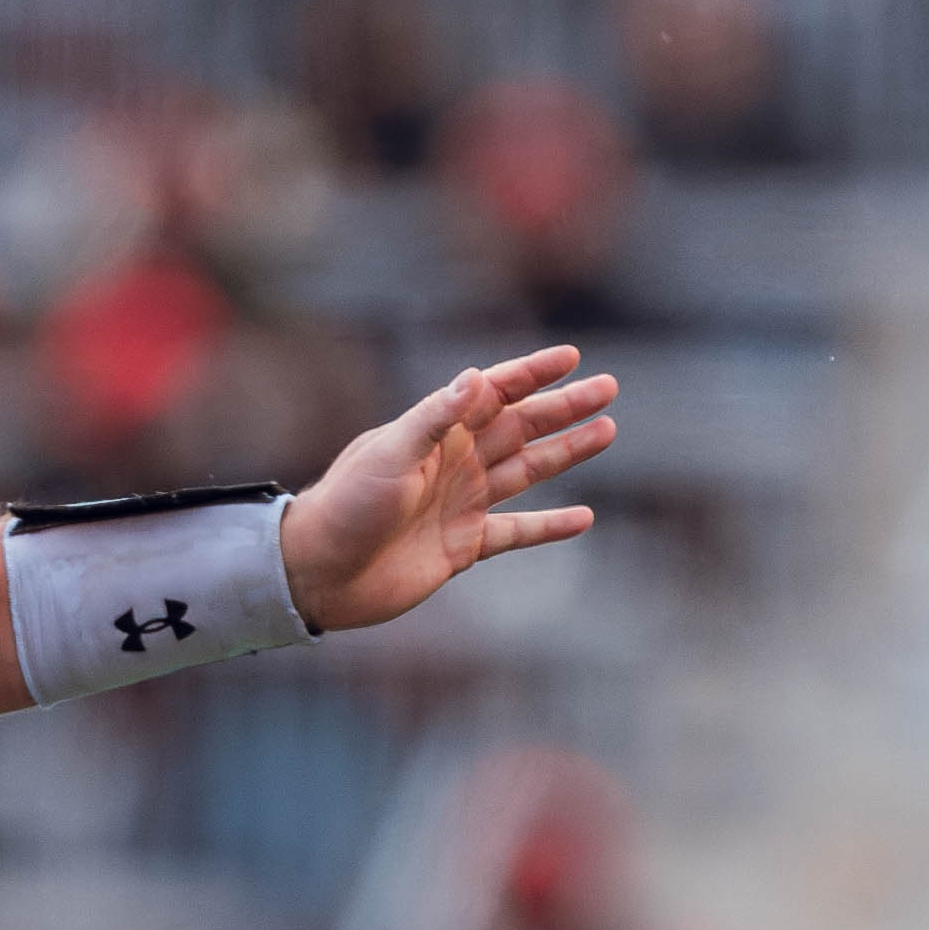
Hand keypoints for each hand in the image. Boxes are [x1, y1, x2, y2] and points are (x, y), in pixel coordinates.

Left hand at [280, 344, 617, 634]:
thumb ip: (435, 418)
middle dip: (564, 407)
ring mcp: (461, 503)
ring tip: (607, 431)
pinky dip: (549, 526)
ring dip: (566, 452)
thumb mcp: (390, 454)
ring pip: (526, 471)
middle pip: (520, 426)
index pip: (492, 392)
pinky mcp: (463, 545)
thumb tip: (476, 376)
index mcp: (436, 432)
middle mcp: (454, 462)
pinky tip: (584, 518)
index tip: (571, 356)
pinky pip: (517, 532)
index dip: (531, 373)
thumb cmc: (346, 505)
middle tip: (609, 387)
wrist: (320, 573)